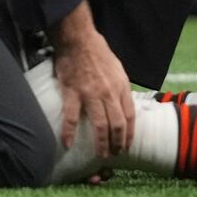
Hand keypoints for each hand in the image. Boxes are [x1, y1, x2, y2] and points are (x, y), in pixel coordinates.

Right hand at [51, 7, 133, 158]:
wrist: (79, 41)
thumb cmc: (99, 54)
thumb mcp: (118, 70)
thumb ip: (120, 88)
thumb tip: (122, 104)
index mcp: (122, 86)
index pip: (130, 116)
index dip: (129, 133)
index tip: (127, 145)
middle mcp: (109, 92)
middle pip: (117, 124)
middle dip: (117, 143)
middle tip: (114, 155)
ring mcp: (91, 94)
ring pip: (99, 125)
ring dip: (101, 143)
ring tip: (100, 155)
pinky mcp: (73, 93)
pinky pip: (71, 117)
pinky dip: (69, 133)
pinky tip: (67, 144)